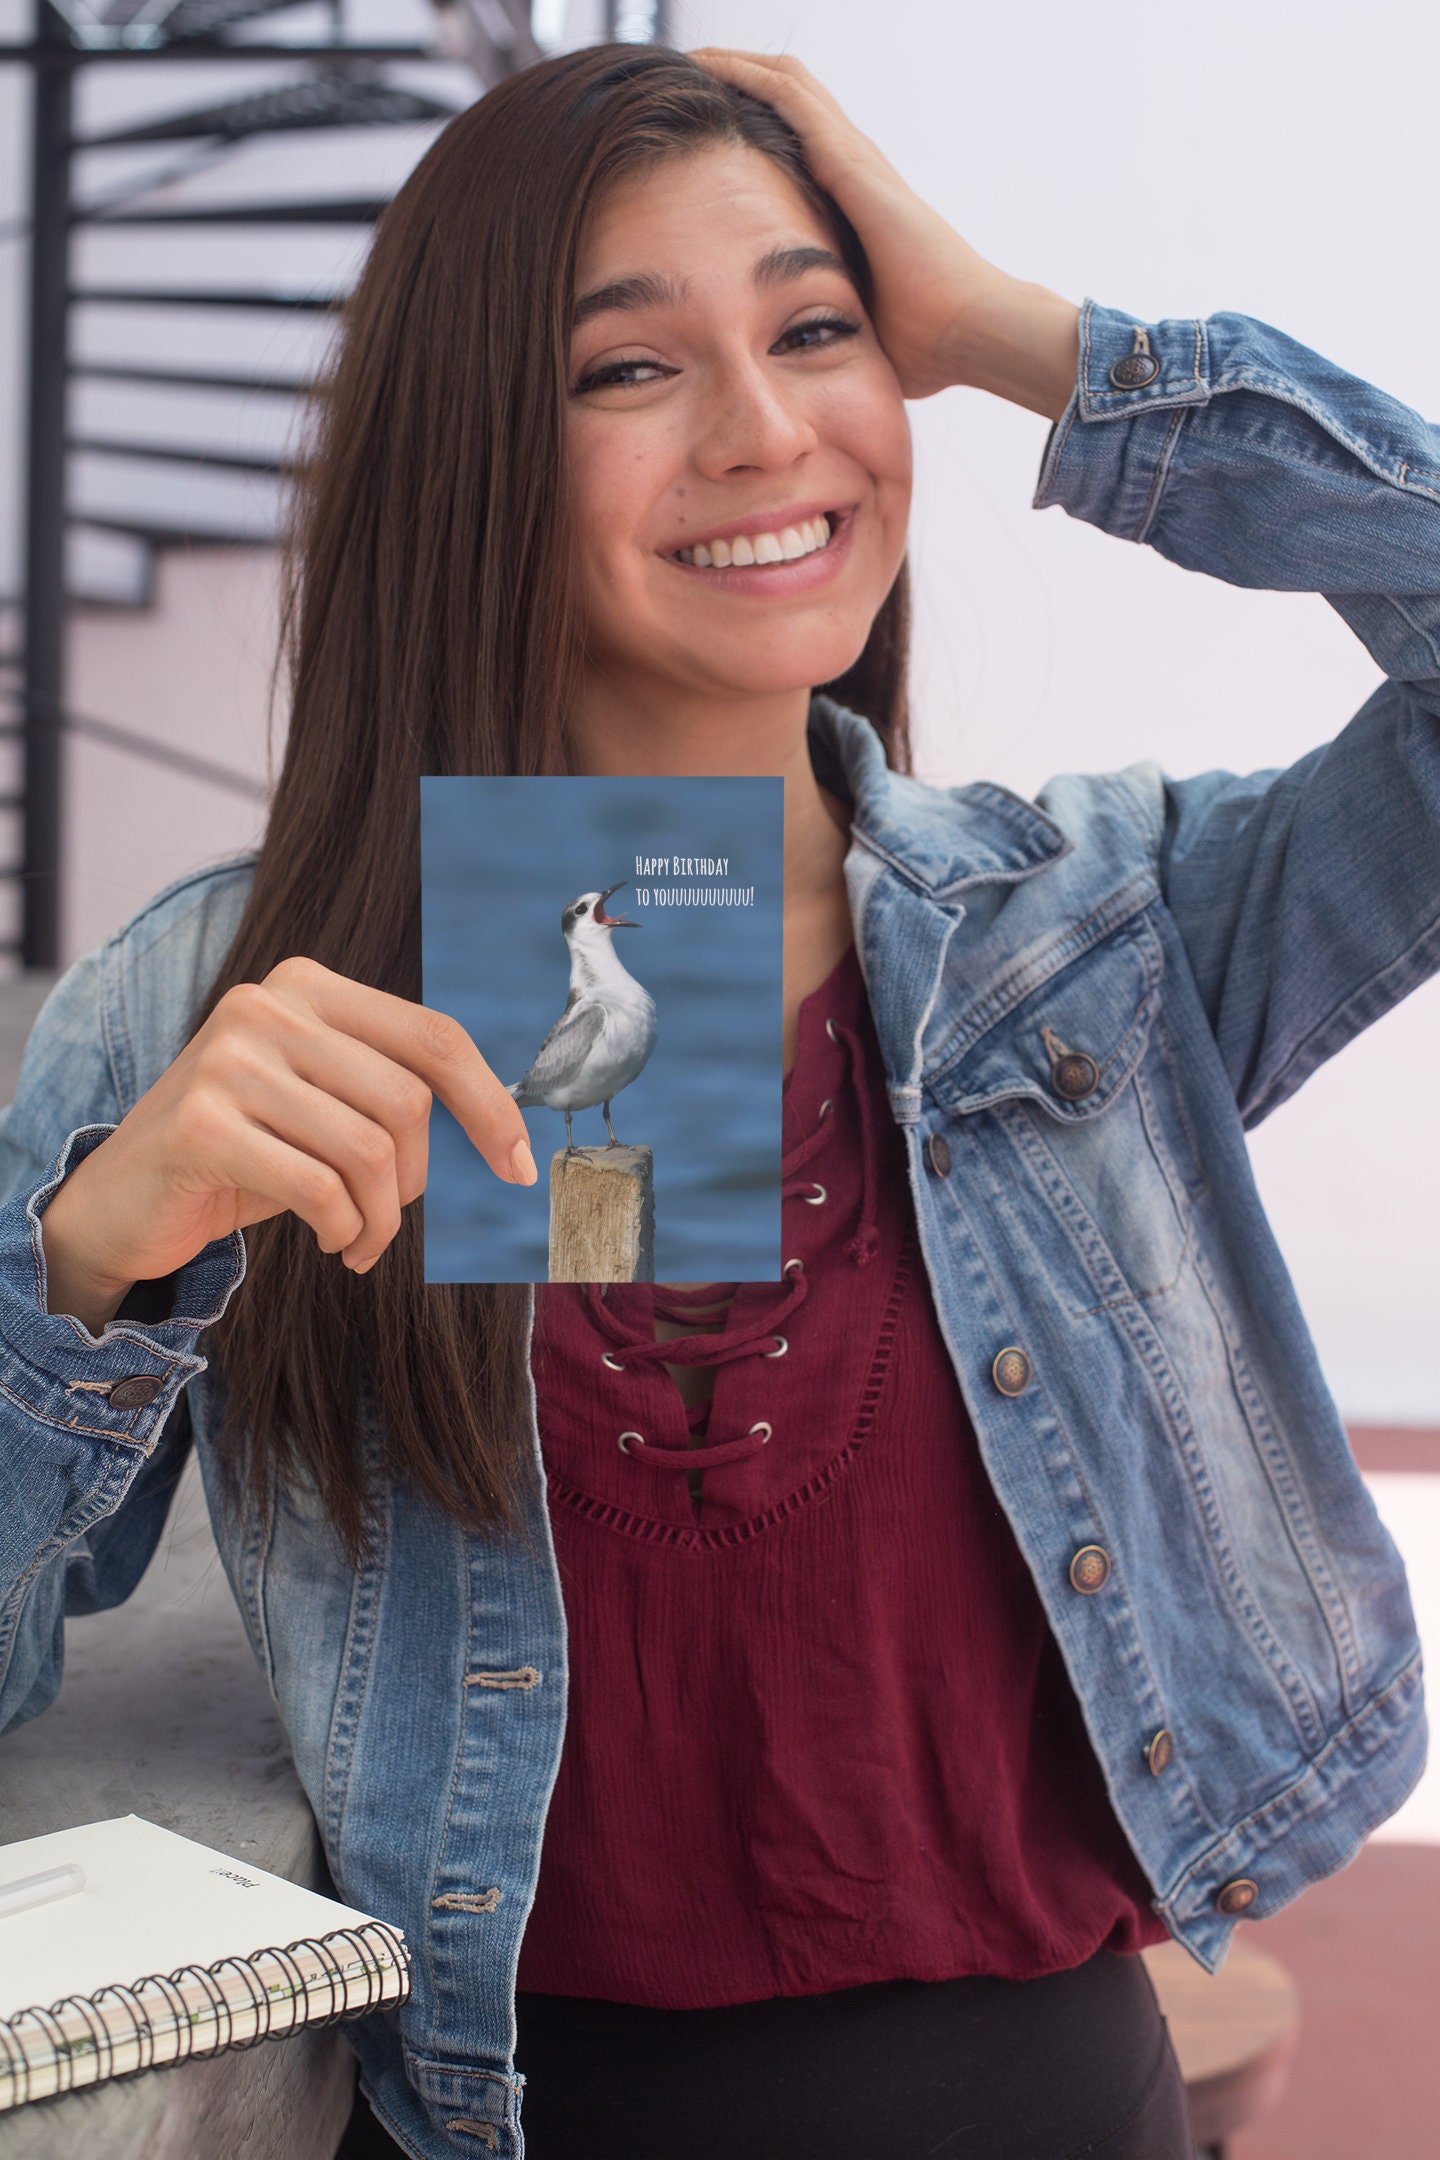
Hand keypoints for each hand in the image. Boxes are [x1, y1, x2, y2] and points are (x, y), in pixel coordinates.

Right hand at [40, 957, 537, 1332]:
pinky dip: (343, 1230)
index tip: (519, 1167)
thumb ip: (392, 1091)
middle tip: (389, 1219)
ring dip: (381, 1219)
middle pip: (408, 1099)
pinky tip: (332, 1242)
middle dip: (417, 1181)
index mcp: (308, 986)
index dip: (490, 1105)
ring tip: (360, 1241)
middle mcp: (266, 1006)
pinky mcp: (200, 1125)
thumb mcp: (324, 1106)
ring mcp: (227, 1060)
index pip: (435, 1036)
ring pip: (369, 1150)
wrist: (122, 1203)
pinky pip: (319, 1188)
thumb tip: (506, 1132)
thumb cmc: (246, 1154)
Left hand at [688, 49, 1080, 421]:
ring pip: (786, 82)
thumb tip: (799, 368)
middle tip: (685, 76)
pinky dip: (746, 75)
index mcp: (856, 202)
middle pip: (790, 97)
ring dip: (735, 65)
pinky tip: (706, 68)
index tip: (703, 132)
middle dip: (738, 79)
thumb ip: (829, 326)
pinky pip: (789, 97)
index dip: (755, 122)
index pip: (799, 142)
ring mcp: (856, 157)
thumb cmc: (927, 345)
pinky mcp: (851, 159)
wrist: (968, 330)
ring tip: (687, 58)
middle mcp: (856, 167)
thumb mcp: (857, 328)